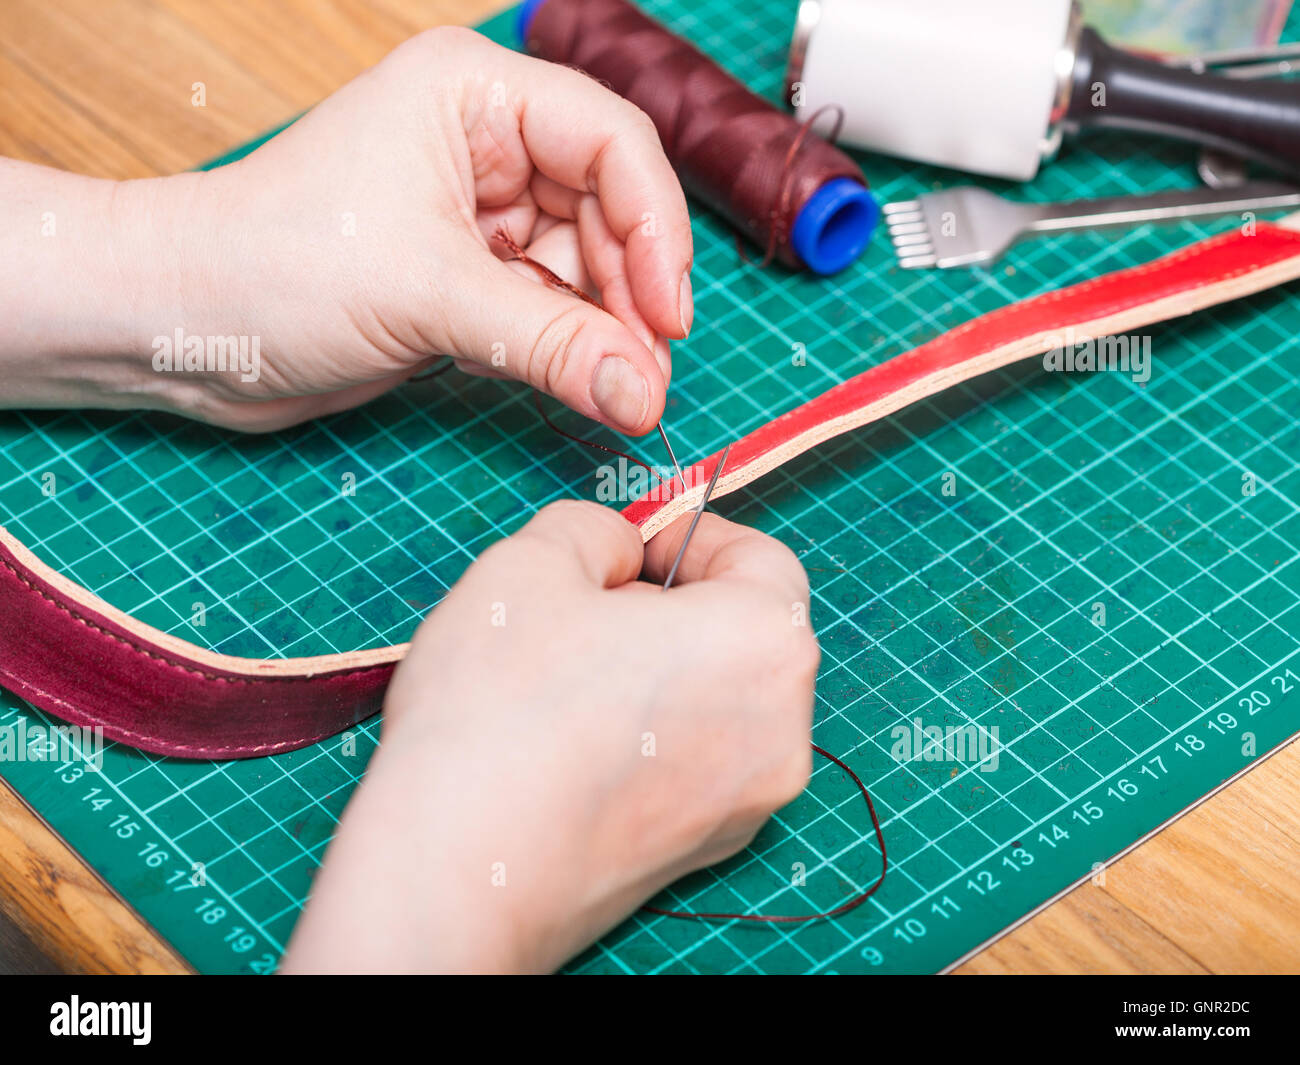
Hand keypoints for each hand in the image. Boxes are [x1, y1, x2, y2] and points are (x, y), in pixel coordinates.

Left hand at [0, 28, 692, 433]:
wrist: (187, 329)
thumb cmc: (275, 267)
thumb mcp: (429, 297)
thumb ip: (550, 344)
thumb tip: (645, 396)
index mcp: (473, 94)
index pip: (611, 144)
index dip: (655, 229)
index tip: (669, 316)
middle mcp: (486, 141)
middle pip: (608, 208)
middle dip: (632, 292)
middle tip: (648, 374)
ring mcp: (479, 210)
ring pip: (585, 263)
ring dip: (607, 328)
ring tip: (623, 389)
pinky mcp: (468, 273)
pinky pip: (549, 304)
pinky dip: (571, 345)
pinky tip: (585, 381)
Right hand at [281, 502, 817, 972]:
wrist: (458, 870)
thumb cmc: (498, 710)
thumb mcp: (532, 562)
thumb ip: (595, 532)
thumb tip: (620, 557)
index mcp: (766, 643)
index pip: (760, 559)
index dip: (690, 538)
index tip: (629, 549)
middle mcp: (783, 730)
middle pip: (742, 632)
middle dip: (669, 605)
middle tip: (582, 608)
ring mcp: (747, 802)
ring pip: (715, 698)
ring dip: (655, 670)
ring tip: (565, 678)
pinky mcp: (704, 850)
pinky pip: (693, 761)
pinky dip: (648, 735)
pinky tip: (570, 739)